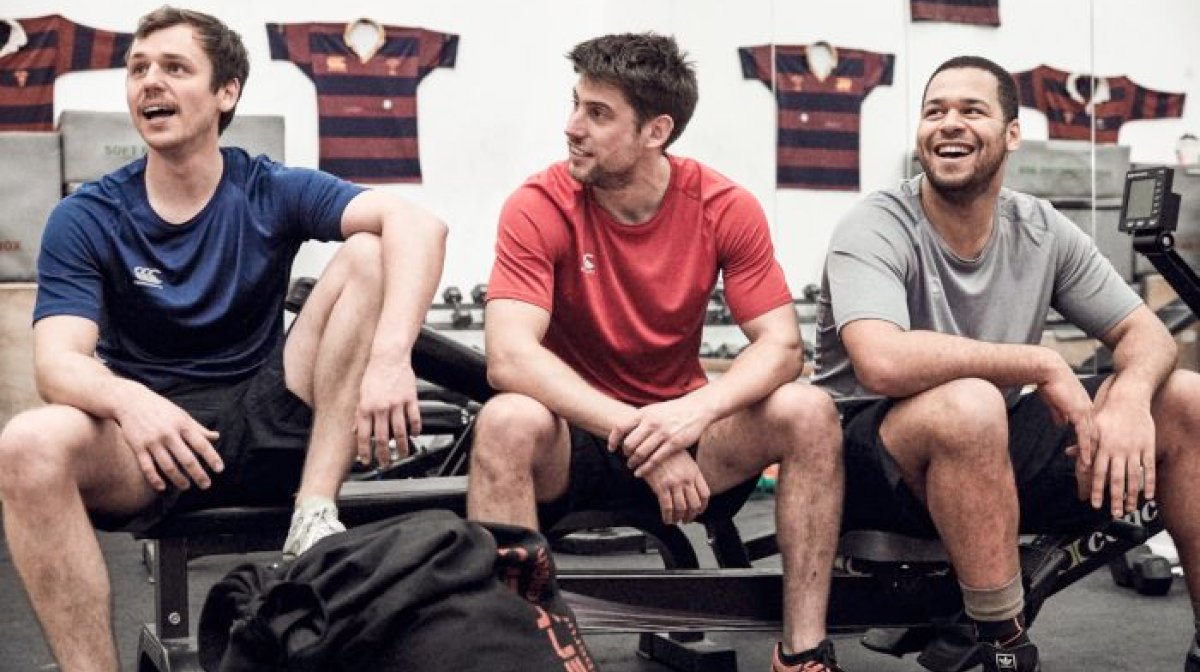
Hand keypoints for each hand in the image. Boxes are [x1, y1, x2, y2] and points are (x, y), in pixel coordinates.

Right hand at [115, 390, 221, 491]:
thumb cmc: (161, 409)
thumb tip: (216, 437)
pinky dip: (155, 479)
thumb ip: (198, 428)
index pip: (201, 444)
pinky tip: (162, 487)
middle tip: (206, 485)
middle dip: (198, 474)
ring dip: (179, 480)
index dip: (212, 457)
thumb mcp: (182, 415)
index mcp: (183, 425)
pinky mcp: (138, 447)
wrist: (130, 401)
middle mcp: (169, 434)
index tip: (220, 470)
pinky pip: (147, 468)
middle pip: (187, 459)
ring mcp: (152, 441)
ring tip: (186, 486)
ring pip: (168, 466)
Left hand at [355, 355, 420, 467]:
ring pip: (400, 431)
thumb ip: (358, 413)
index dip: (365, 451)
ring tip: (402, 454)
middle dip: (383, 454)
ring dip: (401, 446)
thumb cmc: (374, 373)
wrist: (389, 355)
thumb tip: (353, 429)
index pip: (363, 435)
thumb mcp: (361, 393)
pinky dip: (415, 429)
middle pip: (382, 437)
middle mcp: (380, 407)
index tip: (367, 461)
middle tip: (385, 463)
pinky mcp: (410, 398)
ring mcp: (397, 404)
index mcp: (366, 407)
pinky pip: (414, 418)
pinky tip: (415, 435)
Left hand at [607, 396, 713, 477]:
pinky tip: (640, 473)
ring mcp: (663, 433)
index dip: (613, 440)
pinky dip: (644, 468)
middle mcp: (651, 423)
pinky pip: (655, 460)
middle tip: (626, 458)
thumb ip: (640, 419)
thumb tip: (622, 430)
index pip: (621, 427)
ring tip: (631, 466)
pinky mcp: (674, 444)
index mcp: (644, 413)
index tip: (611, 449)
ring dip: (633, 462)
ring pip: (640, 453)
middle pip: (629, 443)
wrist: (696, 409)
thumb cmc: (672, 411)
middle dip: (625, 453)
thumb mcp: (653, 410)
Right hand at [639, 451, 710, 524]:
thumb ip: (691, 473)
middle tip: (687, 519)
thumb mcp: (684, 459)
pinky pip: (667, 507)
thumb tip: (693, 487)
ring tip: (676, 520)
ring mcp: (674, 483)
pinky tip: (666, 519)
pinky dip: (668, 517)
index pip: (705, 494)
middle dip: (691, 515)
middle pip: (695, 504)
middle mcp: (686, 479)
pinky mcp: (661, 487)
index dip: (703, 506)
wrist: (651, 446)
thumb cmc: (666, 451)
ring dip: (679, 518)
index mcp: (694, 472)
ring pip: (682, 508)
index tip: (699, 511)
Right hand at [1034, 359, 1097, 469]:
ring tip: (1094, 471)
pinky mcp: (1078, 414)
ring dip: (1094, 455)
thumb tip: (1061, 424)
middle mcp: (1089, 410)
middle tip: (1100, 469)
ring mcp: (1085, 412)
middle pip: (1097, 436)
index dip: (1093, 442)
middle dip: (1098, 453)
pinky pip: (1085, 436)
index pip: (1092, 428)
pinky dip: (1087, 450)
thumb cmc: (1049, 383)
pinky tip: (1087, 462)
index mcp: (1084, 406)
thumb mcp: (1055, 402)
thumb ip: (1059, 414)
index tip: (1095, 456)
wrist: (1048, 370)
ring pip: (1093, 438)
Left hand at [1088, 399, 1155, 516]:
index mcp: (1103, 447)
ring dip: (1131, 495)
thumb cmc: (1108, 413)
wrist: (1128, 398)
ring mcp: (1134, 449)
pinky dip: (1149, 483)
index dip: (1096, 489)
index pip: (1098, 473)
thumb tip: (1068, 454)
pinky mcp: (1147, 446)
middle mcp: (1118, 450)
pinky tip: (1148, 496)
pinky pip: (1149, 468)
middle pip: (1116, 479)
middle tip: (1113, 513)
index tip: (1094, 504)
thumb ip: (1083, 444)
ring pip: (1133, 477)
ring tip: (1128, 509)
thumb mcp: (1092, 427)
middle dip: (1114, 498)